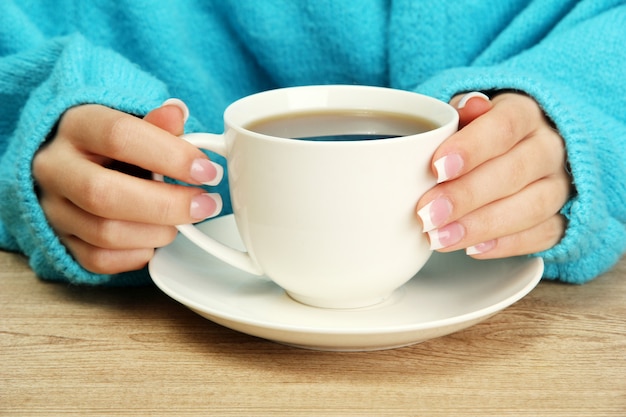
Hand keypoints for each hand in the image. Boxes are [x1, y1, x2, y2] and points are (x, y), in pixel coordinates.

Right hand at [33, 100, 222, 273]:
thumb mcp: (134, 123)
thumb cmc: (112, 144)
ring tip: (183, 220)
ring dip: (158, 232)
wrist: (70, 163)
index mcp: (76, 126)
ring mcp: (53, 208)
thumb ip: (157, 123)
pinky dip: (138, 254)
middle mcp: (55, 167)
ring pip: (104, 233)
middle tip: (205, 204)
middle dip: (167, 204)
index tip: (207, 171)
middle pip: (105, 194)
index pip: (119, 136)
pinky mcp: (61, 240)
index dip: (170, 156)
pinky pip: (100, 260)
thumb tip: (176, 114)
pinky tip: (155, 237)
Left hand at [416, 92, 571, 257]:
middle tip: (426, 213)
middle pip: (515, 171)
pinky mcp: (564, 217)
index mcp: (525, 112)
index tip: (436, 168)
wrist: (518, 149)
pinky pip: (545, 235)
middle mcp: (550, 147)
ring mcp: (560, 184)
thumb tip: (467, 106)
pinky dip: (508, 245)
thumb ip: (460, 113)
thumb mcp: (465, 115)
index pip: (505, 125)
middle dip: (466, 196)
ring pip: (532, 207)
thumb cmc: (479, 133)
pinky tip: (472, 250)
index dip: (471, 147)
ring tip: (440, 238)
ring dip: (482, 226)